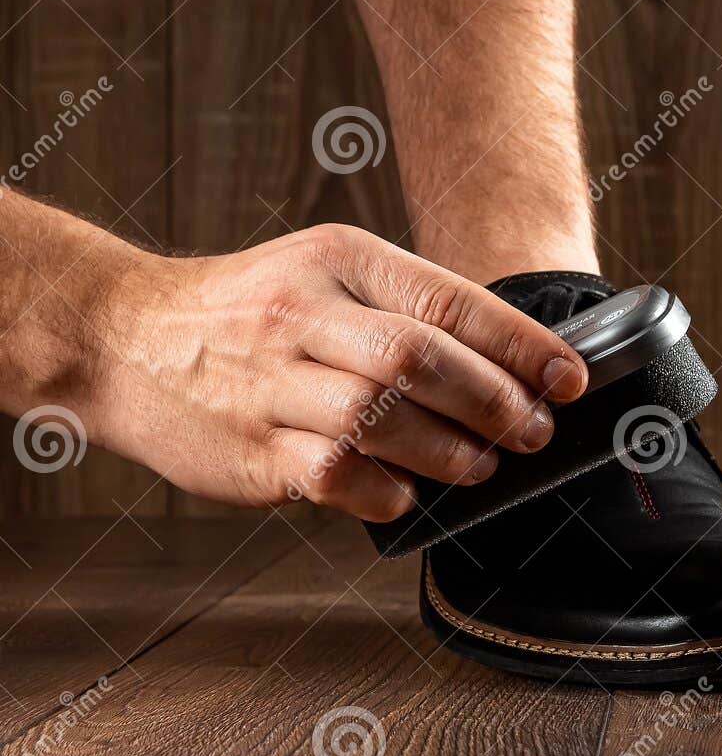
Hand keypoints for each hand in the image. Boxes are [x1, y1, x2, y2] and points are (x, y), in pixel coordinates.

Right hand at [81, 224, 586, 521]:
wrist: (118, 335)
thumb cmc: (248, 311)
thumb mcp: (325, 274)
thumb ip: (406, 310)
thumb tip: (513, 364)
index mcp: (339, 260)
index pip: (449, 301)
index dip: (521, 344)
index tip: (570, 378)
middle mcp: (302, 315)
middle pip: (421, 359)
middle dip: (496, 402)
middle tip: (534, 430)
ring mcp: (268, 383)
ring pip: (380, 419)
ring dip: (451, 452)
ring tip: (482, 465)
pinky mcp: (246, 449)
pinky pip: (333, 475)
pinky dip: (387, 491)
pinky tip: (408, 495)